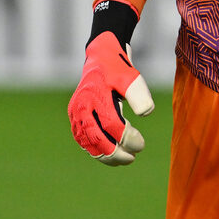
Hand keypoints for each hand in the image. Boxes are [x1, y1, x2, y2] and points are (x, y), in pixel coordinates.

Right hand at [68, 31, 153, 165]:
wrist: (100, 59)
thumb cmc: (118, 70)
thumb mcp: (131, 78)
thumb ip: (139, 94)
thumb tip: (145, 114)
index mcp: (95, 96)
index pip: (111, 125)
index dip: (126, 138)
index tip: (141, 145)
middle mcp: (81, 107)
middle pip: (96, 138)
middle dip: (115, 153)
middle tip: (132, 158)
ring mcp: (75, 114)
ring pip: (87, 143)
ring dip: (105, 156)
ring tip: (124, 160)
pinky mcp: (74, 118)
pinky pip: (83, 140)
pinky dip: (96, 150)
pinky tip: (111, 154)